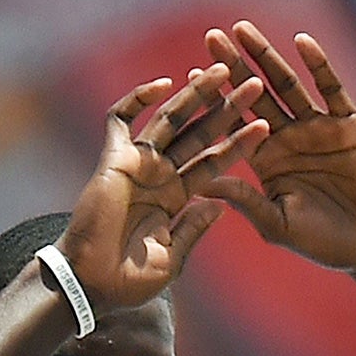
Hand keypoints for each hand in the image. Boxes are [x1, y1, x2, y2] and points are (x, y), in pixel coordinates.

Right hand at [54, 68, 269, 313]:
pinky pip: (121, 120)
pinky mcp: (112, 159)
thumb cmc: (129, 283)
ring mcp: (137, 165)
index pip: (214, 164)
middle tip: (254, 85)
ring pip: (170, 120)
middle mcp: (160, 176)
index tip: (265, 126)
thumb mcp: (172, 258)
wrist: (90, 286)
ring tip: (223, 70)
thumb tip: (219, 203)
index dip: (238, 145)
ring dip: (195, 94)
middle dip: (226, 110)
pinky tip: (163, 84)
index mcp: (177, 198)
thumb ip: (193, 228)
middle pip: (199, 134)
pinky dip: (138, 99)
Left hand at [200, 23, 355, 278]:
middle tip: (211, 37)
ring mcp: (317, 128)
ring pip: (287, 84)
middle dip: (234, 66)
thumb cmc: (326, 243)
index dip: (216, 100)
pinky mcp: (348, 123)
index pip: (235, 124)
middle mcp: (288, 139)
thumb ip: (243, 199)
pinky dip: (318, 65)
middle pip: (255, 95)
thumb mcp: (277, 224)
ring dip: (266, 56)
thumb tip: (200, 184)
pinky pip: (331, 88)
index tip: (193, 74)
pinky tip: (301, 42)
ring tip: (243, 30)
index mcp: (266, 161)